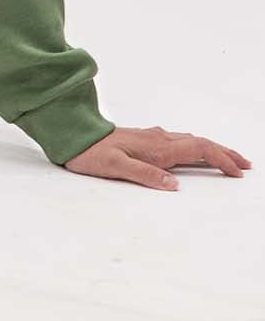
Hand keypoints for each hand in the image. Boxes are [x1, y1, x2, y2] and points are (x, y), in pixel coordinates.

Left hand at [63, 124, 252, 190]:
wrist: (73, 135)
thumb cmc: (91, 153)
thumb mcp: (115, 167)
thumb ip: (145, 175)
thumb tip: (174, 185)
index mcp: (157, 147)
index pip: (198, 149)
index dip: (221, 159)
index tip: (238, 172)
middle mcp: (159, 139)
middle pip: (200, 143)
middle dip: (225, 153)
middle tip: (245, 165)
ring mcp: (152, 137)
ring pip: (191, 141)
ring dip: (212, 149)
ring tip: (228, 159)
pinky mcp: (145, 139)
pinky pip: (179, 141)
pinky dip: (196, 147)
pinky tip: (194, 151)